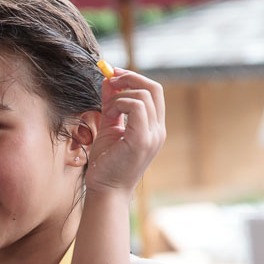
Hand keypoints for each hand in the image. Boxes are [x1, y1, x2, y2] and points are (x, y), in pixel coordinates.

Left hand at [86, 68, 165, 194]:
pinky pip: (137, 107)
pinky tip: (110, 113)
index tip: (113, 74)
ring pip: (144, 96)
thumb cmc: (107, 162)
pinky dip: (121, 103)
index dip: (134, 78)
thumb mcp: (109, 126)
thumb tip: (108, 80)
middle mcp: (158, 130)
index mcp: (154, 127)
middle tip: (110, 78)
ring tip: (107, 109)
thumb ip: (111, 104)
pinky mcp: (142, 140)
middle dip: (130, 77)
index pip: (153, 92)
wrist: (105, 190)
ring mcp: (153, 136)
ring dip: (120, 95)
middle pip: (154, 88)